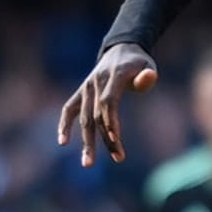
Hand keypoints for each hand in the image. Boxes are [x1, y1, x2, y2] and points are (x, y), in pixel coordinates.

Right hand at [58, 44, 157, 166]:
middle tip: (117, 158)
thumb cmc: (138, 62)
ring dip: (87, 141)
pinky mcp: (81, 92)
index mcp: (114, 75)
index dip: (111, 120)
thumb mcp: (147, 65)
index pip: (109, 101)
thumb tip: (149, 77)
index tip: (116, 140)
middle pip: (97, 114)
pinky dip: (64, 125)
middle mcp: (96, 81)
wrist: (120, 48)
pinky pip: (68, 109)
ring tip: (88, 163)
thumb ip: (147, 75)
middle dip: (105, 138)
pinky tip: (62, 142)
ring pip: (84, 117)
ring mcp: (86, 87)